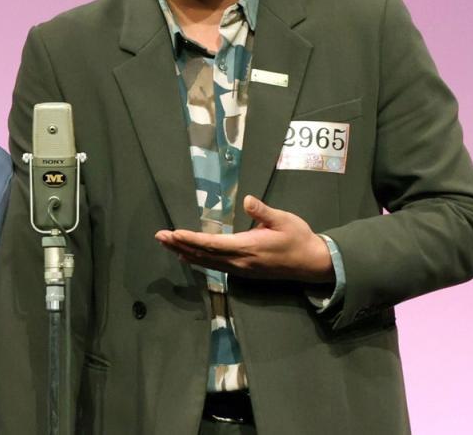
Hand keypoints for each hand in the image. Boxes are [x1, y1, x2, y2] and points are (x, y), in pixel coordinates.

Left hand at [154, 196, 334, 283]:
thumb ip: (263, 212)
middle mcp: (240, 262)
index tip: (174, 233)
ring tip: (166, 244)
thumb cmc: (298, 238)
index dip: (191, 239)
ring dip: (185, 252)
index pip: (213, 244)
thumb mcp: (284, 220)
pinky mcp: (243, 272)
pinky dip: (198, 260)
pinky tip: (187, 256)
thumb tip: (246, 200)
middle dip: (180, 245)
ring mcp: (241, 269)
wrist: (312, 264)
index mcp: (247, 247)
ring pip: (207, 262)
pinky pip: (215, 267)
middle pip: (204, 255)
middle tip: (160, 237)